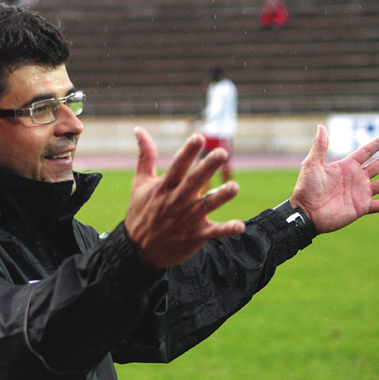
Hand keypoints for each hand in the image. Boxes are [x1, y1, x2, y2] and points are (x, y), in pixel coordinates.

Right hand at [124, 127, 245, 268]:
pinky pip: (214, 232)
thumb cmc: (141, 212)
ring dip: (221, 196)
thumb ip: (145, 155)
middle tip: (222, 154)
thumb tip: (139, 129)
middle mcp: (177, 200)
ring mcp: (187, 218)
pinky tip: (240, 226)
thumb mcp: (140, 182)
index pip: (177, 166)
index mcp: (164, 187)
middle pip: (195, 181)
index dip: (188, 152)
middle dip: (208, 167)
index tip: (198, 138)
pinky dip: (227, 229)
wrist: (138, 249)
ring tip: (234, 187)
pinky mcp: (196, 235)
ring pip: (207, 205)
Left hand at [290, 124, 378, 233]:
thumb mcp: (311, 164)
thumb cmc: (306, 188)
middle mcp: (356, 178)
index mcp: (346, 167)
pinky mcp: (361, 207)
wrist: (305, 212)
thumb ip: (320, 146)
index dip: (377, 144)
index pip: (366, 152)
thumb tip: (321, 126)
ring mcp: (360, 193)